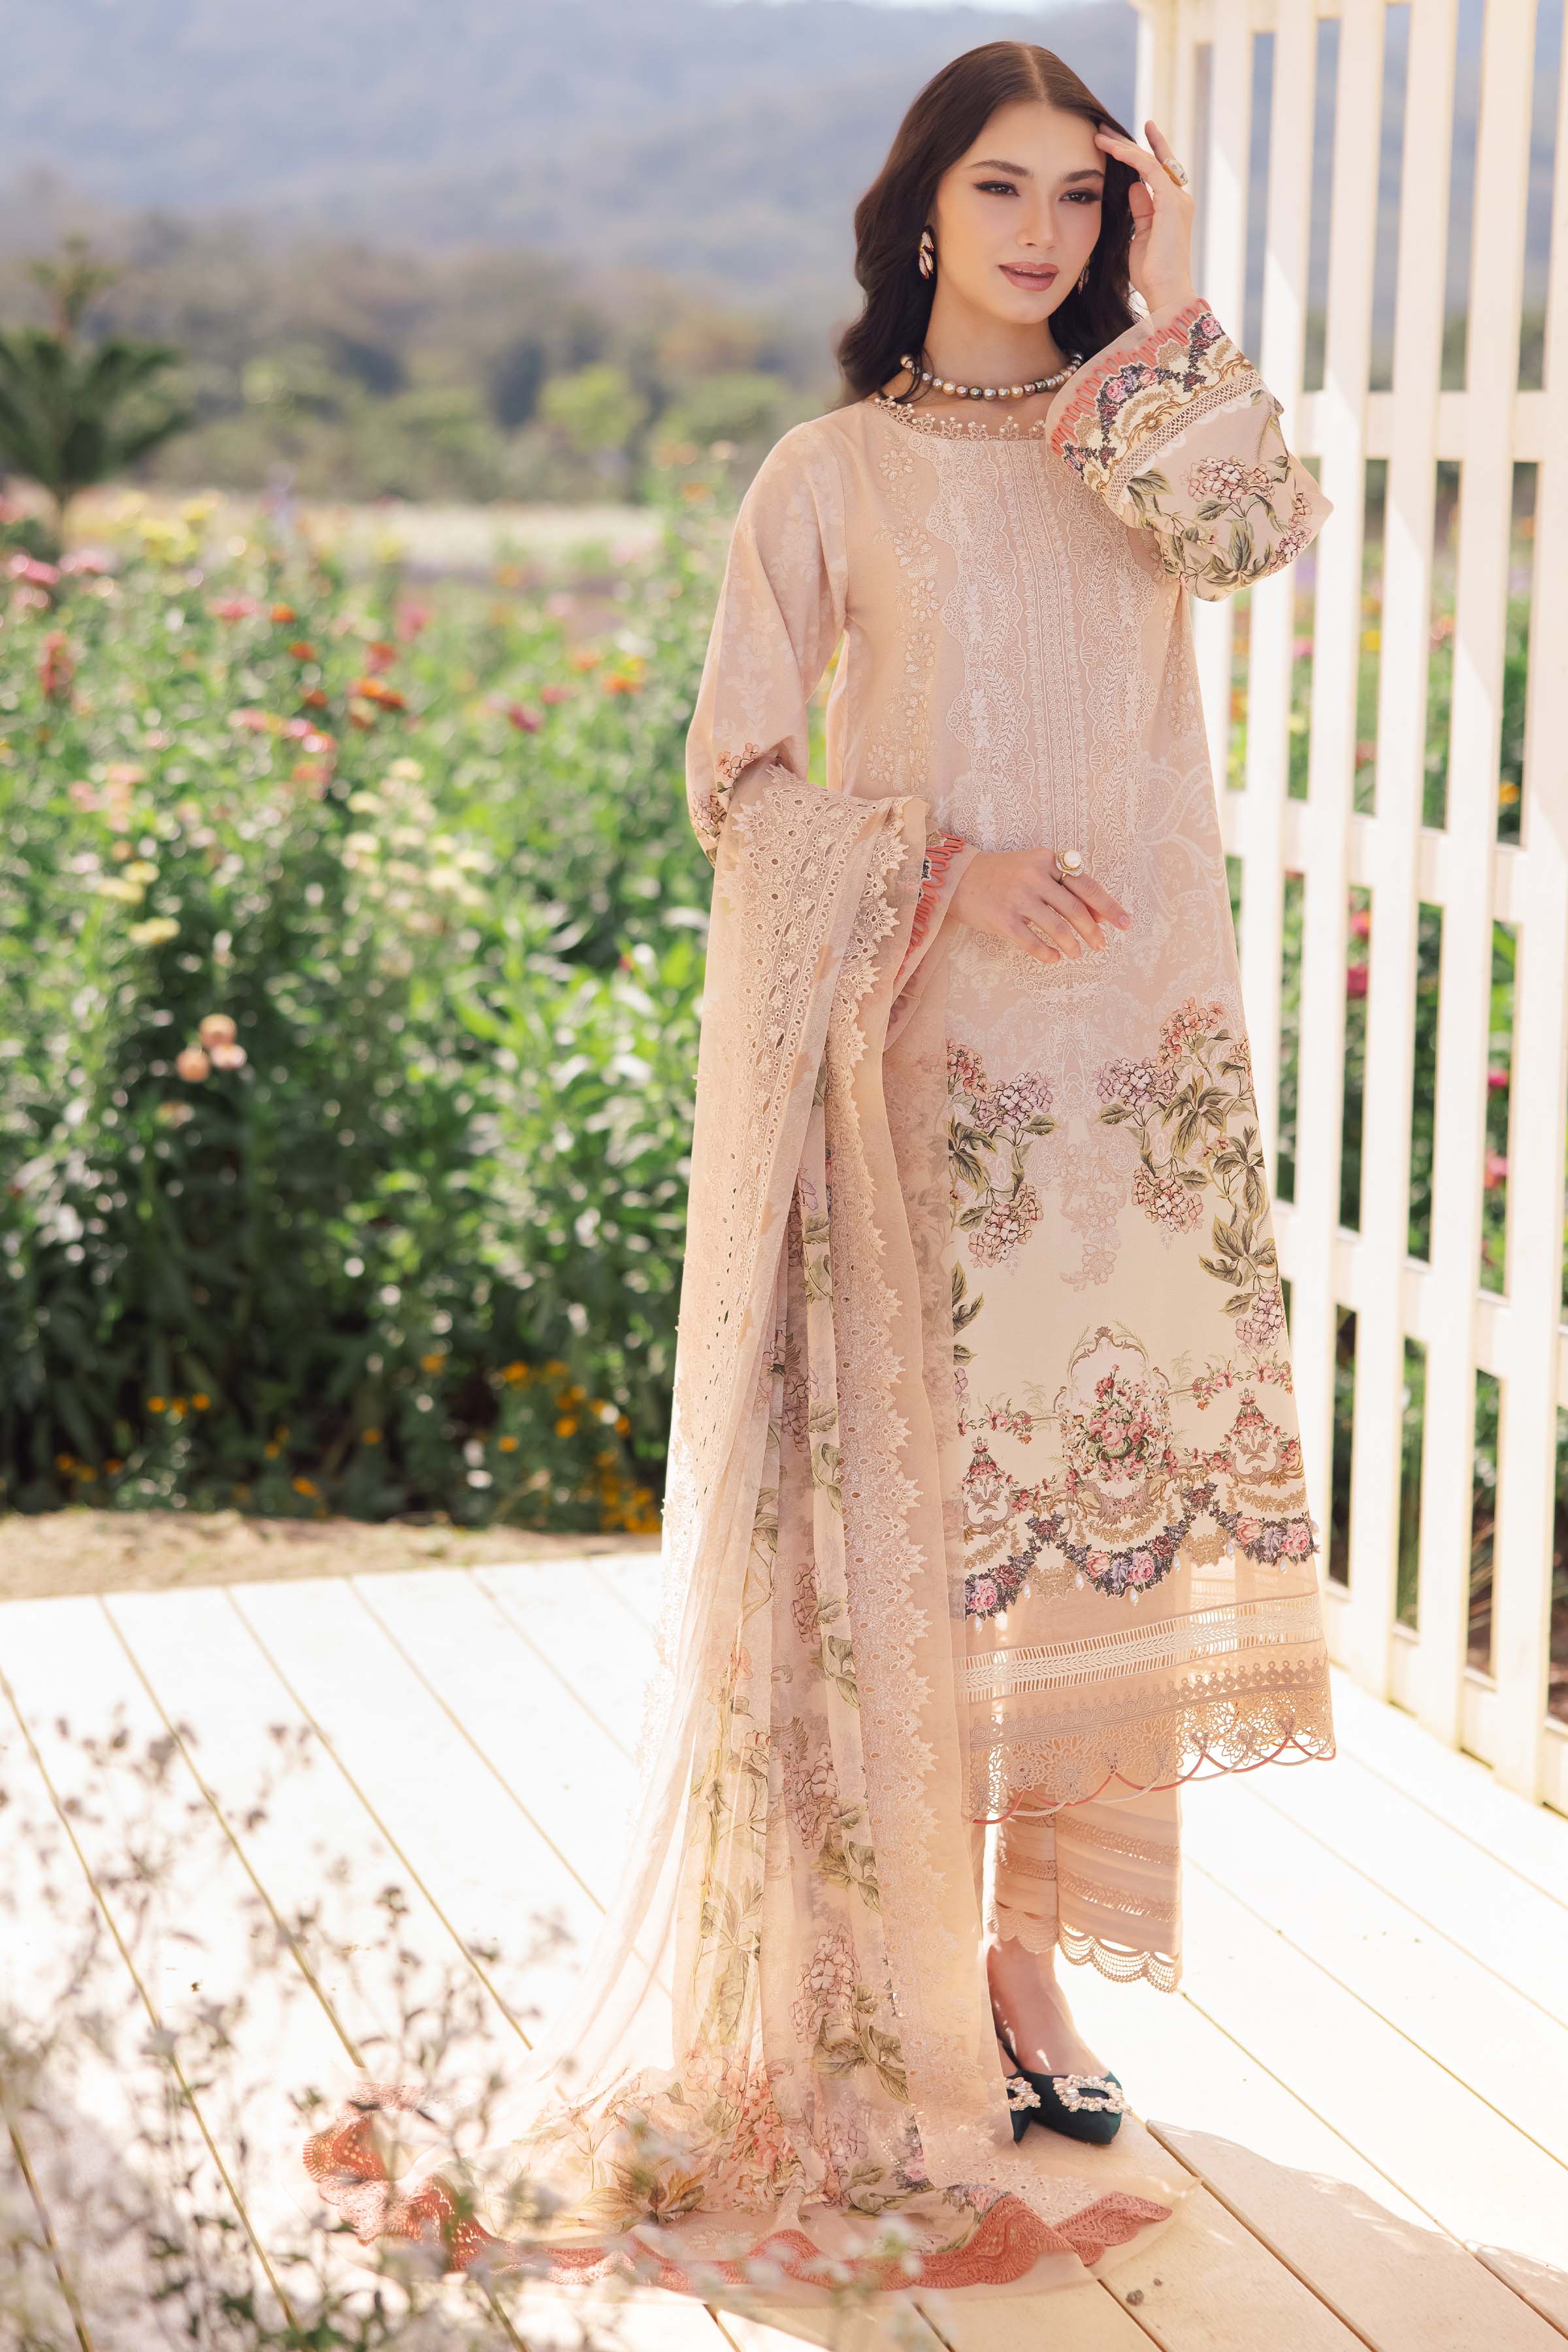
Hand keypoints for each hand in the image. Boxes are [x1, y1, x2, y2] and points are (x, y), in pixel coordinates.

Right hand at [950, 848, 1129, 966]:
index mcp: (1046, 860)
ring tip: (1076, 954)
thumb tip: (1099, 917)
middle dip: (1092, 932)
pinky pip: (1033, 942)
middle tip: (1100, 946)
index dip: (1108, 906)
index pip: (1085, 884)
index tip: (1125, 924)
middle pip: (1074, 909)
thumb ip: (1065, 889)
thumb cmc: (1003, 876)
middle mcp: (1033, 876)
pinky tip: (1053, 958)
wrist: (958, 878)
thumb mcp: (1035, 871)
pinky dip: (1048, 954)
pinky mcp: (1002, 919)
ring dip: (1072, 945)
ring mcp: (1017, 898)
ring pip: (1057, 928)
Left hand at [1093, 118, 1197, 315]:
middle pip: (1153, 160)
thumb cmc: (1151, 273)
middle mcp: (1178, 198)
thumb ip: (1140, 209)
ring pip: (1148, 160)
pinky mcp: (1170, 201)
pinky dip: (1128, 156)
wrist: (1165, 291)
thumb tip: (1133, 186)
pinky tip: (1110, 148)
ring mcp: (1177, 198)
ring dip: (1122, 146)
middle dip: (1128, 143)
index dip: (1141, 152)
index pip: (1157, 171)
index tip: (1121, 140)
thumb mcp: (1140, 235)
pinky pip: (1147, 169)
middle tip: (1104, 130)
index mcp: (1172, 207)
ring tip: (1099, 135)